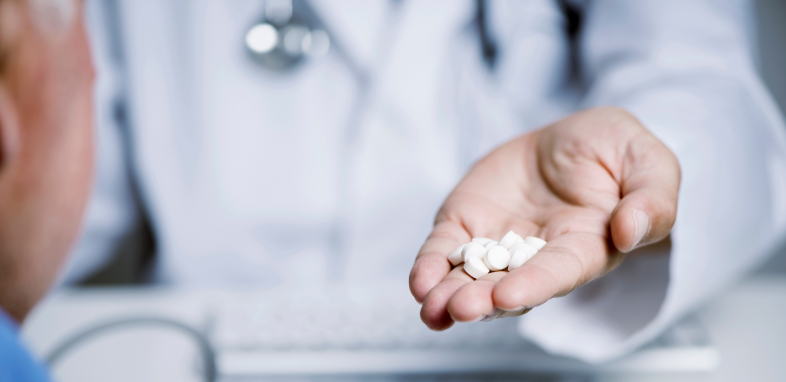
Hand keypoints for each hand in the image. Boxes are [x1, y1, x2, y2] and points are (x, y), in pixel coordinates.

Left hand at [409, 107, 679, 329]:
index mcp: (585, 246)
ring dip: (450, 295)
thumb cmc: (615, 150)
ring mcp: (498, 242)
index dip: (534, 285)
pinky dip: (431, 266)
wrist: (568, 136)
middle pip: (508, 286)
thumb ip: (653, 199)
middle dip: (483, 301)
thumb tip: (630, 231)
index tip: (508, 296)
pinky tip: (421, 283)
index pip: (559, 272)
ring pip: (472, 278)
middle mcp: (538, 255)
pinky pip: (446, 250)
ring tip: (432, 307)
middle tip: (460, 309)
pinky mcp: (468, 224)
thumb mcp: (649, 161)